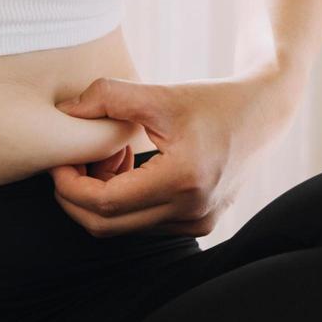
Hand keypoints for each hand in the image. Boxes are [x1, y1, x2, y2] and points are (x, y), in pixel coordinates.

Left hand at [49, 71, 299, 236]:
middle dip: (78, 197)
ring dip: (103, 197)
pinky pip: (143, 224)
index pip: (105, 203)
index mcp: (182, 180)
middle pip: (107, 225)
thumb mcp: (158, 93)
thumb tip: (65, 112)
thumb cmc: (211, 101)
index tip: (59, 162)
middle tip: (72, 163)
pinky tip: (132, 167)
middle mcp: (192, 211)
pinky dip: (126, 201)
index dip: (70, 186)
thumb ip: (107, 96)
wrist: (262, 115)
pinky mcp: (198, 225)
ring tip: (111, 156)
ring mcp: (197, 223)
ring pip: (123, 227)